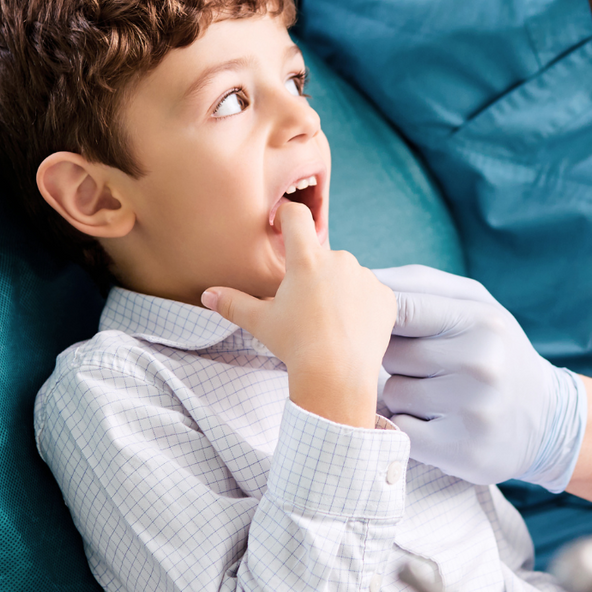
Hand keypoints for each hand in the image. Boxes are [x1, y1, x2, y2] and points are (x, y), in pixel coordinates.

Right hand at [205, 203, 394, 426]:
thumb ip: (233, 303)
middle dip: (313, 274)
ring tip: (328, 323)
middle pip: (322, 255)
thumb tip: (207, 295)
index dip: (286, 215)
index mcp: (306, 259)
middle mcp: (339, 260)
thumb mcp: (260, 323)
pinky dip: (361, 307)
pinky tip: (350, 329)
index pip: (296, 216)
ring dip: (338, 290)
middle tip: (305, 307)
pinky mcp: (385, 296)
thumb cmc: (295, 345)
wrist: (337, 375)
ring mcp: (365, 277)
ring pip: (347, 275)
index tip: (280, 225)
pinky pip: (370, 294)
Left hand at [374, 266, 584, 489]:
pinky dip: (408, 426)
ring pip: (393, 393)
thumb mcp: (475, 305)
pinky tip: (435, 422)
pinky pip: (401, 430)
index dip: (379, 316)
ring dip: (403, 395)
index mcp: (482, 321)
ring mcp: (474, 410)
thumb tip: (364, 278)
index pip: (402, 308)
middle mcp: (481, 363)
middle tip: (427, 365)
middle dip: (397, 358)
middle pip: (391, 353)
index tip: (377, 323)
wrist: (548, 419)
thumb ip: (420, 284)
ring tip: (437, 395)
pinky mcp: (463, 451)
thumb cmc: (496, 350)